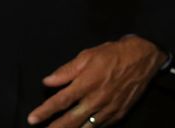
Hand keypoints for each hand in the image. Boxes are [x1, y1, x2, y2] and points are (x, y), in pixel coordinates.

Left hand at [27, 35, 163, 126]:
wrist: (142, 59)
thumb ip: (66, 71)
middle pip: (71, 120)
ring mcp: (108, 110)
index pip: (60, 101)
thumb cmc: (111, 55)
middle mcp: (96, 100)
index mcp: (86, 84)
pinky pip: (100, 126)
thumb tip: (47, 82)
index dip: (45, 111)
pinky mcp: (118, 114)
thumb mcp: (86, 56)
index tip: (32, 119)